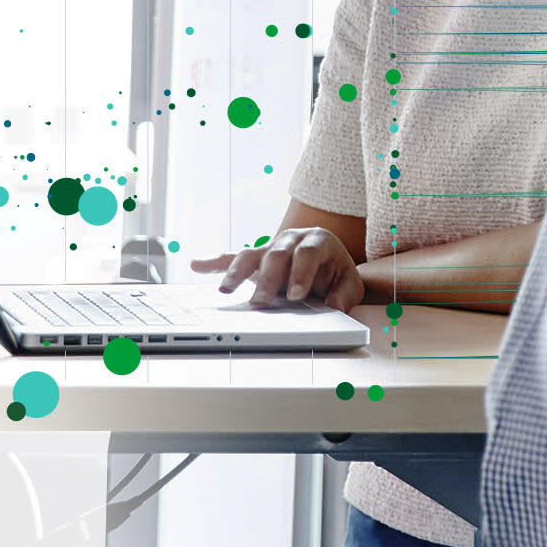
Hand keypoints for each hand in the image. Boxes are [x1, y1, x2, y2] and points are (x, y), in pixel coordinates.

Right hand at [188, 227, 364, 310]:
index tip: (295, 295)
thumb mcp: (350, 286)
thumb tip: (333, 307)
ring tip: (225, 290)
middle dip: (268, 279)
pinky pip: (233, 257)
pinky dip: (214, 262)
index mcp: (318, 241)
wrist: (332, 266)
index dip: (300, 273)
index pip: (307, 253)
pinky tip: (197, 265)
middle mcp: (292, 239)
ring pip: (251, 254)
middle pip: (276, 253)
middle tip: (262, 302)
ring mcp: (272, 247)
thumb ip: (344, 296)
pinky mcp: (257, 258)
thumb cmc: (338, 275)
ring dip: (237, 272)